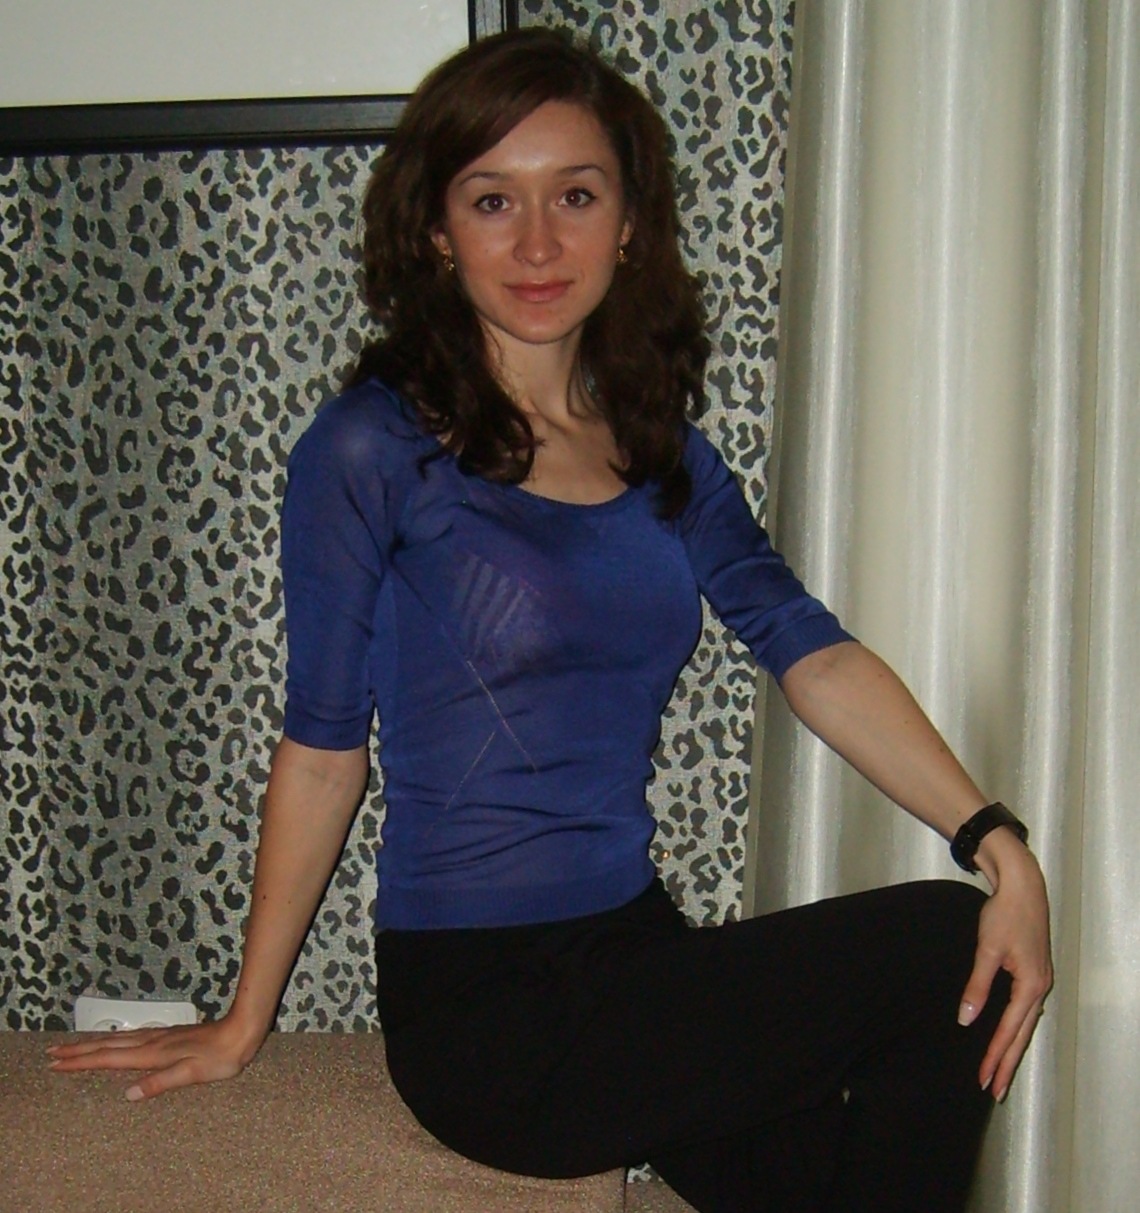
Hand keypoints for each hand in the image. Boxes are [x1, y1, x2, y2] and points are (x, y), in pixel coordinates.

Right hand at [46, 1015, 264, 1100]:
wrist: (242, 1030)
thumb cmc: (221, 1056)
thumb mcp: (192, 1073)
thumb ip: (160, 1083)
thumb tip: (128, 1094)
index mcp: (152, 1054)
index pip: (109, 1058)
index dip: (82, 1062)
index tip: (56, 1063)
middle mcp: (152, 1042)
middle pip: (107, 1045)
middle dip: (78, 1050)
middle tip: (51, 1053)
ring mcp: (160, 1037)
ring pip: (117, 1039)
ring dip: (92, 1043)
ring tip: (73, 1046)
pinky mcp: (169, 1036)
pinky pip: (131, 1038)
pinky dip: (113, 1040)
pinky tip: (114, 1041)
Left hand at [957, 832, 1052, 1101]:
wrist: (1022, 886)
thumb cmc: (1004, 915)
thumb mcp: (987, 950)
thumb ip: (977, 986)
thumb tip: (967, 1019)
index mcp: (1031, 985)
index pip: (1010, 1031)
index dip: (996, 1057)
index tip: (985, 1080)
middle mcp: (1040, 988)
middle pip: (1022, 1035)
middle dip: (1007, 1063)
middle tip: (994, 1091)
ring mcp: (1039, 981)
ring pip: (1025, 1024)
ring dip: (1011, 1047)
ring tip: (1000, 1072)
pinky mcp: (1033, 973)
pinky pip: (1024, 1010)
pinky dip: (1015, 1027)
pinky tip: (1007, 1036)